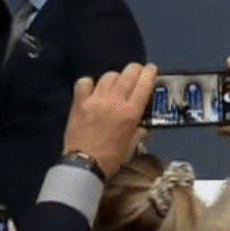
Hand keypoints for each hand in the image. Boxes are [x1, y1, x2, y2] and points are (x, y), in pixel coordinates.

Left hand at [62, 62, 157, 176]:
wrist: (85, 162)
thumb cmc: (110, 156)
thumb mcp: (132, 143)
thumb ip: (138, 128)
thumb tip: (140, 122)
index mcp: (131, 112)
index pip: (143, 85)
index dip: (148, 73)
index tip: (150, 68)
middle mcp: (114, 102)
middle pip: (127, 75)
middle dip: (134, 69)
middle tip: (136, 69)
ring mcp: (95, 100)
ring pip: (108, 76)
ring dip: (115, 76)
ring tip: (116, 81)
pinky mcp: (79, 102)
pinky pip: (84, 82)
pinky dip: (90, 82)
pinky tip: (93, 87)